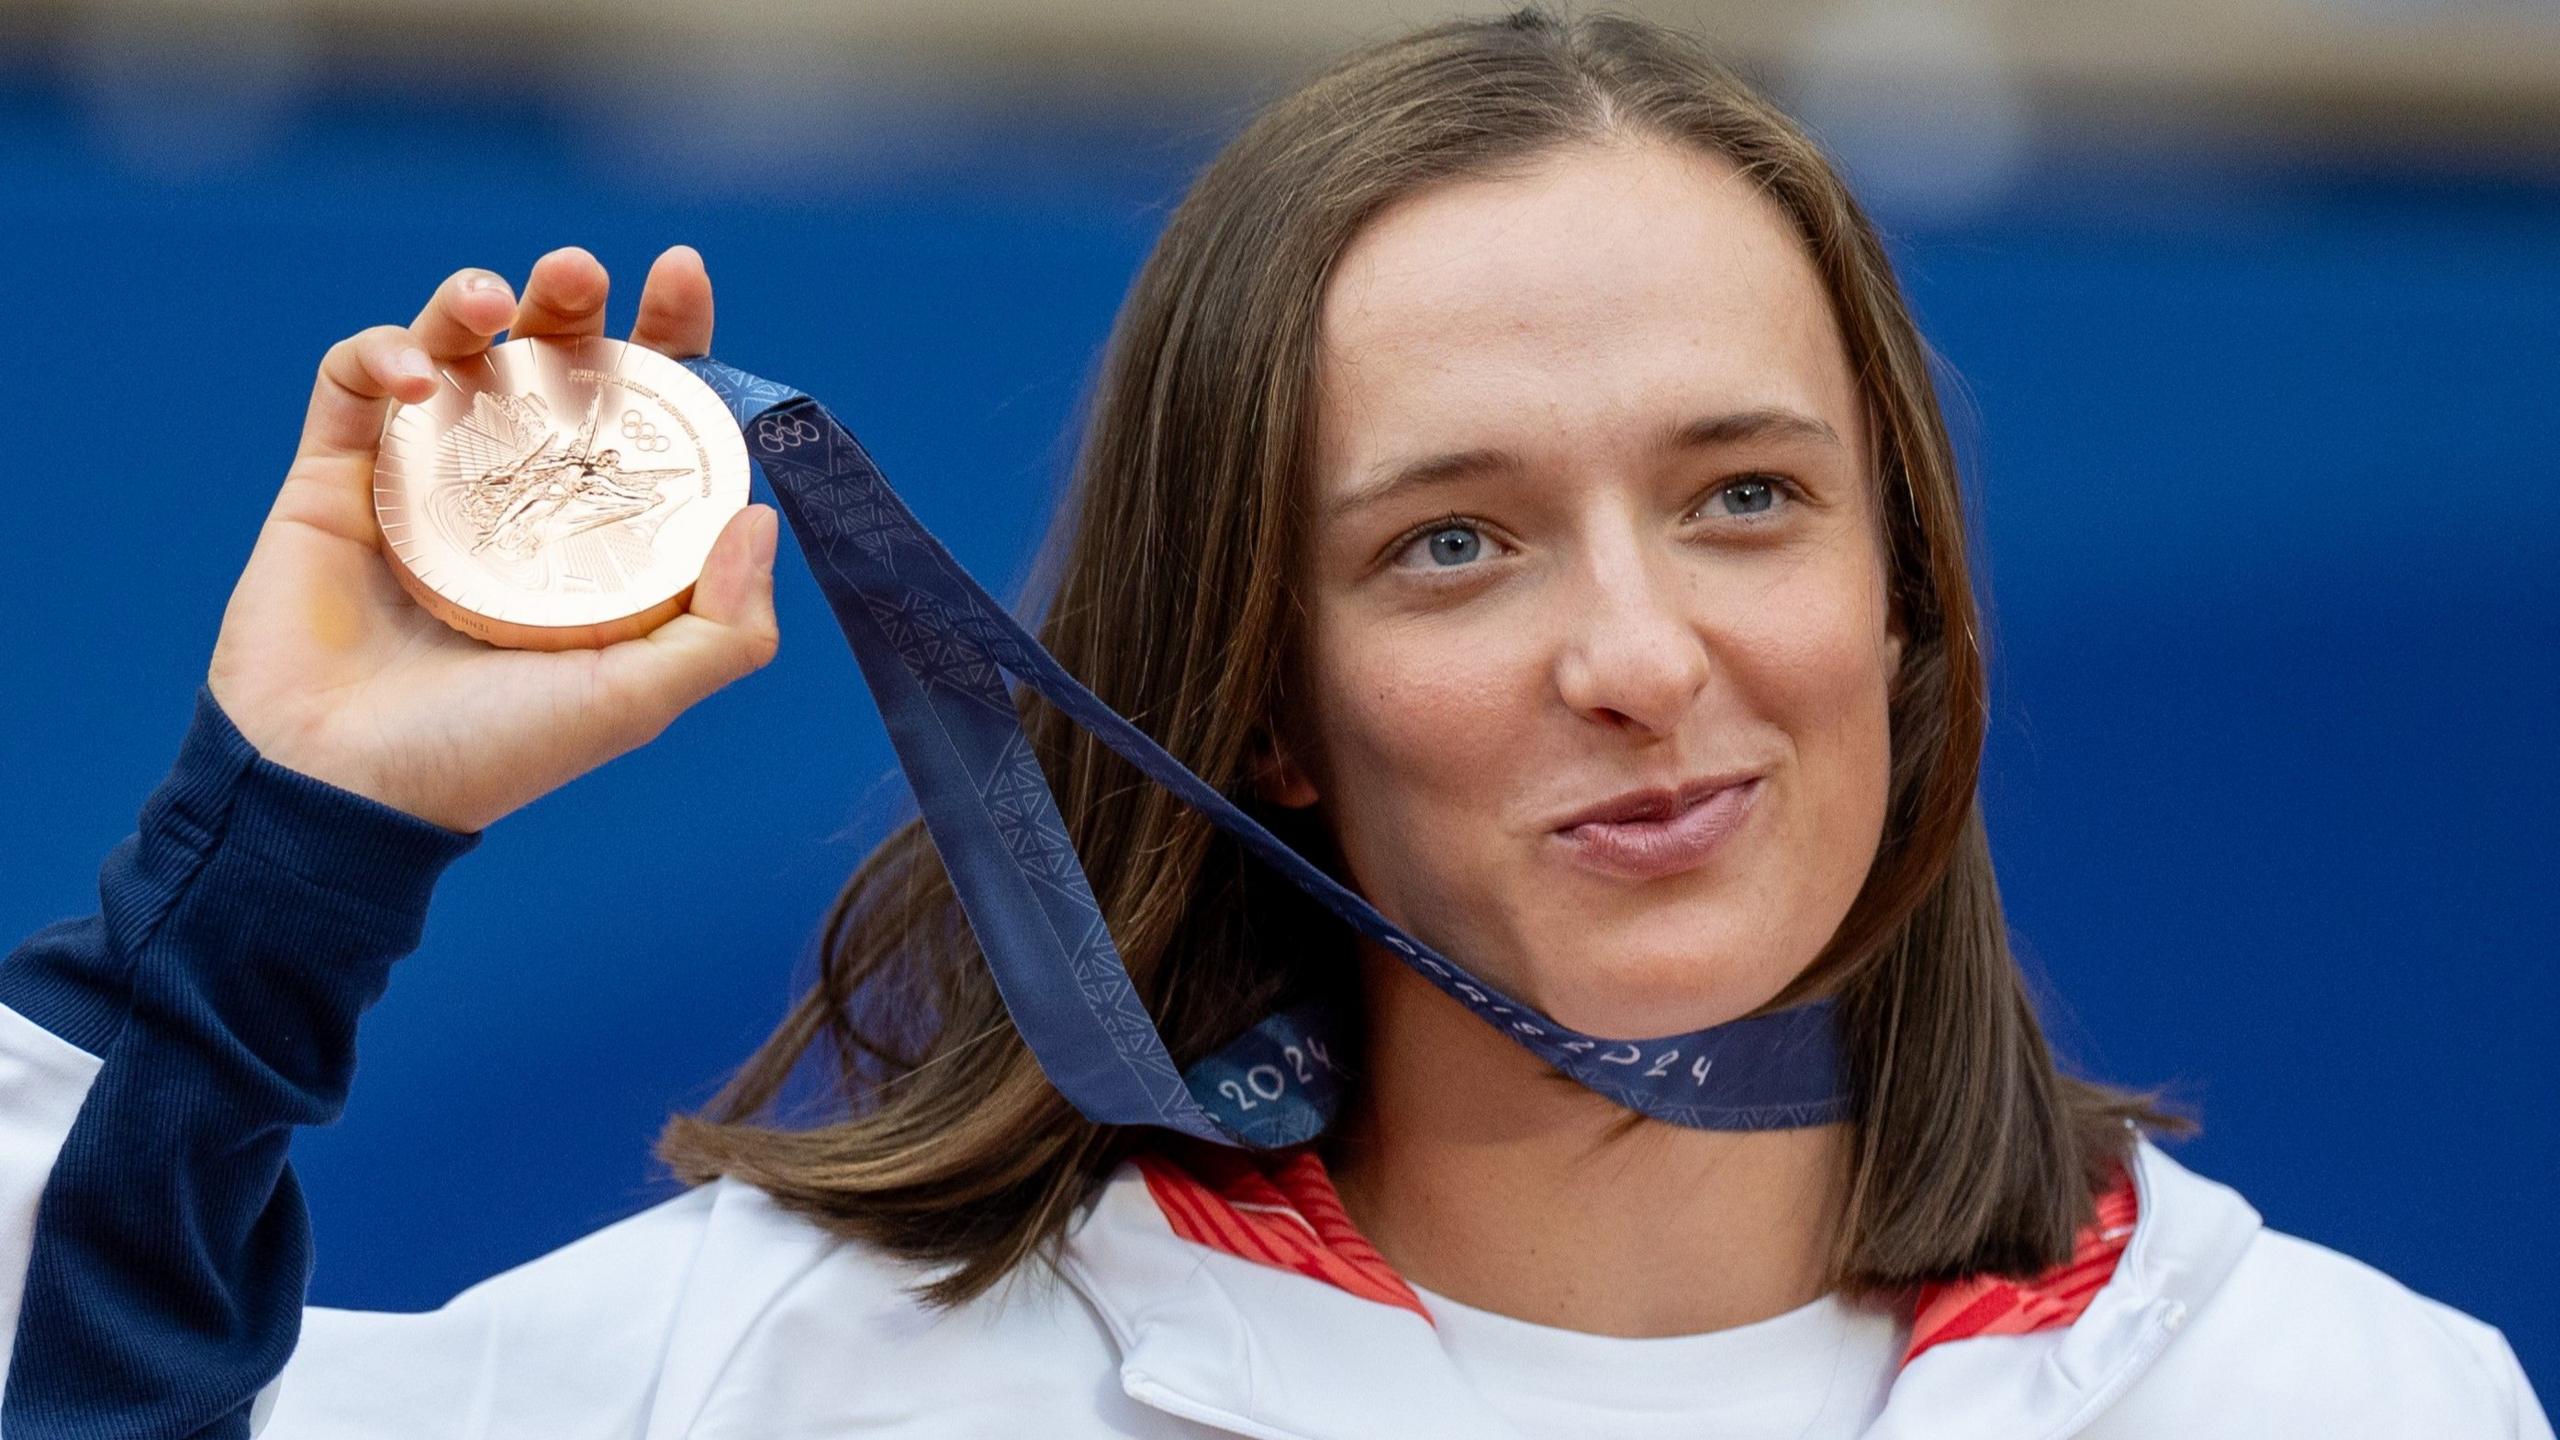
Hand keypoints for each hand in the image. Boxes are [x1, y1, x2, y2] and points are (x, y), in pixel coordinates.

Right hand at [205, 245, 781, 833]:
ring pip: (455, 351)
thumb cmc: (493, 757)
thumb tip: (763, 517)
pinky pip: (355, 380)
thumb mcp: (638, 699)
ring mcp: (421, 476)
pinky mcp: (334, 476)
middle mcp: (513, 493)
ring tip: (497, 294)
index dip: (671, 339)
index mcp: (591, 532)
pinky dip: (386, 355)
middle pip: (550, 360)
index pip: (643, 412)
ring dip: (474, 301)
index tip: (683, 277)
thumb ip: (723, 627)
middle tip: (581, 270)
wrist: (341, 793)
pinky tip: (419, 378)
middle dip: (572, 299)